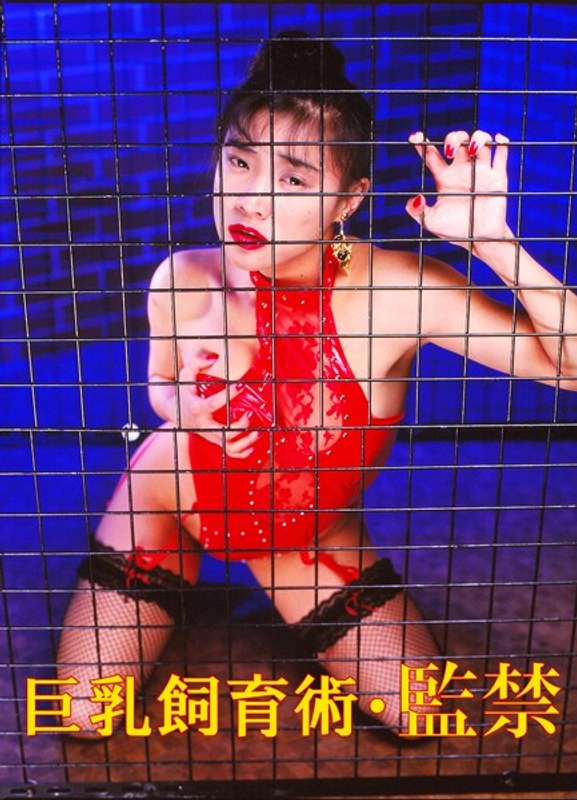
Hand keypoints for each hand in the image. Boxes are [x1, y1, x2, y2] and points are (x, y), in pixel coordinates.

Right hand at [178, 354, 260, 458]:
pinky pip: (229, 452)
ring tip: (257, 431)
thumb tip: (212, 358)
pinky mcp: (215, 440)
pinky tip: (253, 444)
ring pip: (228, 446)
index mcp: (196, 408)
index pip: (212, 404)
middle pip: (223, 432)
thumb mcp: (186, 375)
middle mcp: (203, 425)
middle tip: (249, 413)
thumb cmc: (185, 390)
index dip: (226, 396)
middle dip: (238, 426)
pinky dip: (242, 452)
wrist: (174, 411)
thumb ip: (197, 363)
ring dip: (245, 441)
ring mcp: (210, 435)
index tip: (239, 386)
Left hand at [406, 130, 514, 252]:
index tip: (415, 137)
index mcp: (444, 178)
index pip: (431, 155)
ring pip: (481, 141)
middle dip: (454, 137)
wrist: (480, 240)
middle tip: (450, 151)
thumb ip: (417, 211)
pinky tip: (498, 140)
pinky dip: (502, 143)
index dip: (422, 144)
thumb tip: (414, 198)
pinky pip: (502, 154)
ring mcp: (481, 171)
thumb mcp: (430, 222)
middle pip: (458, 140)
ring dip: (478, 137)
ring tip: (474, 149)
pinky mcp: (498, 177)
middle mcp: (462, 170)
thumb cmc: (454, 231)